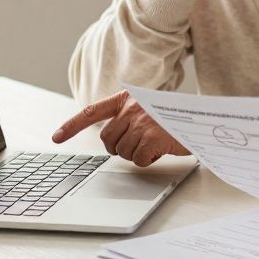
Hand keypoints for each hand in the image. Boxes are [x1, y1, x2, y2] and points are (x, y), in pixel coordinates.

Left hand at [51, 90, 190, 166]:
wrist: (201, 119)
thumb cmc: (174, 118)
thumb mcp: (148, 109)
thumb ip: (128, 118)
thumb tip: (112, 140)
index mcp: (127, 99)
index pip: (92, 111)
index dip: (71, 125)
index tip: (56, 137)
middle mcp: (131, 108)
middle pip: (107, 139)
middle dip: (118, 148)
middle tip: (137, 145)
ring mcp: (141, 122)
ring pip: (122, 152)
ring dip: (137, 154)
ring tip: (154, 143)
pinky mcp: (151, 138)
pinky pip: (138, 159)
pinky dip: (148, 159)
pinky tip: (160, 150)